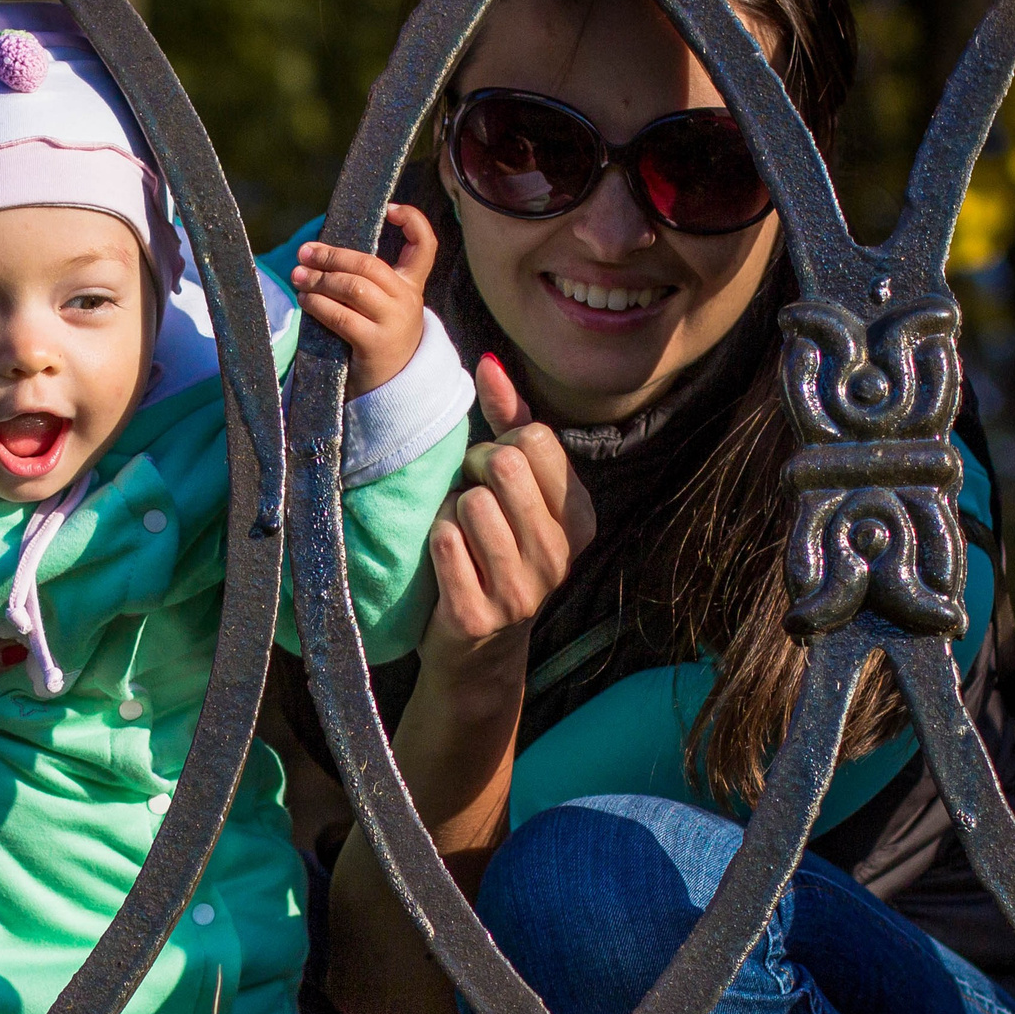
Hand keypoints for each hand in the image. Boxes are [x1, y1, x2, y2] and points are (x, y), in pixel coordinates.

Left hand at [290, 202, 438, 396]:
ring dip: (320, 279)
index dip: (413, 221)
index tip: (390, 209)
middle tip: (305, 252)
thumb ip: (367, 281)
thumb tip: (321, 253)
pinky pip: (341, 316)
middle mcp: (406, 300)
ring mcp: (393, 322)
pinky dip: (318, 304)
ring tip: (298, 276)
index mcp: (411, 285)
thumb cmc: (379, 340)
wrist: (393, 387)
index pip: (425, 245)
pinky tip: (305, 300)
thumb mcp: (384, 307)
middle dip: (333, 255)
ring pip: (353, 287)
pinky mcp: (374, 344)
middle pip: (370, 264)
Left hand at [423, 352, 594, 673]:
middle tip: (470, 501)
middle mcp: (561, 555)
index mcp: (581, 518)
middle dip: (473, 473)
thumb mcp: (513, 490)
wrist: (476, 652)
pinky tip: (445, 563)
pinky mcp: (478, 614)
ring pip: (471, 503)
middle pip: (504, 465)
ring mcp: (523, 589)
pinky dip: (434, 543)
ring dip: (450, 513)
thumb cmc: (490, 550)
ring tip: (459, 537)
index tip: (494, 476)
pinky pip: (444, 542)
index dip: (500, 446)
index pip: (537, 438)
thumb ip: (507, 423)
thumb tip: (488, 361)